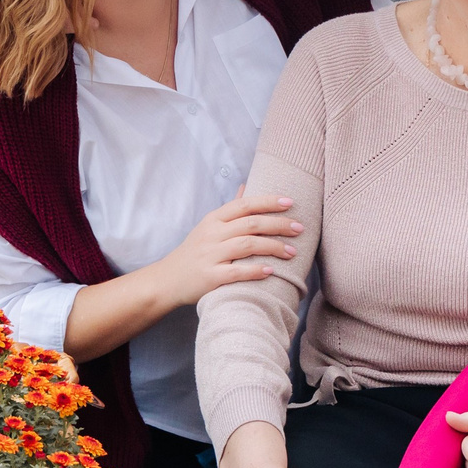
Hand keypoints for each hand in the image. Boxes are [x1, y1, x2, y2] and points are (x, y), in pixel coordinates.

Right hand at [149, 191, 301, 310]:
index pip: (244, 205)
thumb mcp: (208, 226)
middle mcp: (212, 234)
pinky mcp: (209, 277)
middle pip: (250, 224)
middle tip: (299, 228)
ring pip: (246, 245)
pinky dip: (255, 270)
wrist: (167, 280)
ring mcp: (210, 255)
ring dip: (272, 247)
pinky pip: (236, 272)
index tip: (291, 203)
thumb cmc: (194, 252)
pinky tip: (271, 271)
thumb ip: (230, 209)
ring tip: (292, 252)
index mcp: (214, 219)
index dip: (268, 202)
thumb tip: (247, 187)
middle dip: (278, 225)